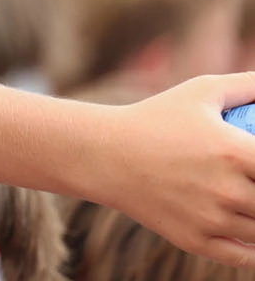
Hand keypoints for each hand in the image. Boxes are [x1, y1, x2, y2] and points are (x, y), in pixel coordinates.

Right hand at [92, 73, 254, 265]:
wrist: (103, 154)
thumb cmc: (154, 118)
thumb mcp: (200, 91)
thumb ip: (246, 85)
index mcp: (235, 152)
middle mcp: (227, 190)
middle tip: (252, 181)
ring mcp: (211, 220)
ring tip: (246, 199)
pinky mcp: (195, 242)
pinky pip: (244, 256)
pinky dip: (254, 248)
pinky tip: (248, 228)